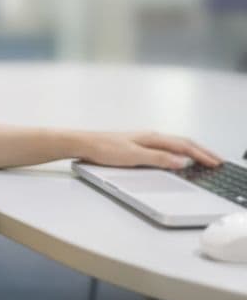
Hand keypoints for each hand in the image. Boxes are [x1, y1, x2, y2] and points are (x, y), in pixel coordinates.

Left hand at [77, 131, 221, 169]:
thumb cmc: (104, 149)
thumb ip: (158, 158)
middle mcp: (150, 137)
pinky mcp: (136, 145)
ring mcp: (143, 140)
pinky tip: (175, 158)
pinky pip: (164, 147)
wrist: (84, 144)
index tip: (215, 163)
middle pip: (182, 143)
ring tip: (202, 158)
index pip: (184, 146)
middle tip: (216, 160)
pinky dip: (177, 152)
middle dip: (201, 151)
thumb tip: (181, 161)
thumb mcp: (134, 156)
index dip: (201, 155)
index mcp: (152, 138)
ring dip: (191, 151)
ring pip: (174, 144)